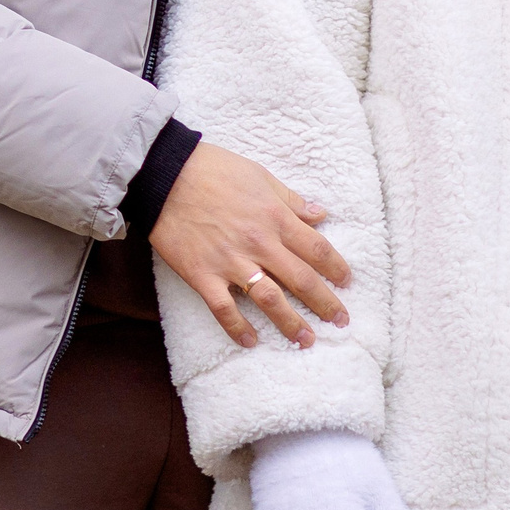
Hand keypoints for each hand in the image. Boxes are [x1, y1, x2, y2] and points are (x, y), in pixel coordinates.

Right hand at [151, 142, 349, 348]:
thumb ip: (291, 199)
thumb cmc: (212, 169)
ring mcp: (231, 262)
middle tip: (340, 321)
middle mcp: (259, 244)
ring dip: (291, 323)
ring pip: (270, 300)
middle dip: (325, 304)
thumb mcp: (259, 175)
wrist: (164, 174)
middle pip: (302, 280)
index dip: (336, 268)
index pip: (317, 249)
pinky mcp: (202, 275)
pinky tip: (251, 341)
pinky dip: (238, 328)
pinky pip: (224, 308)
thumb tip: (321, 214)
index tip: (346, 281)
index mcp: (275, 218)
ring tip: (306, 340)